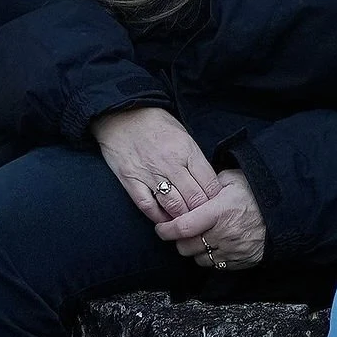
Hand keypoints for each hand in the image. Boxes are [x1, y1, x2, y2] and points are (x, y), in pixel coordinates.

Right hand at [92, 107, 219, 225]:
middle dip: (202, 213)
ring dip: (182, 218)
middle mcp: (170, 163)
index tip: (216, 206)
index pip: (210, 183)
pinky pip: (148, 206)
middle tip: (204, 219)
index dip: (216, 199)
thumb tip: (207, 184)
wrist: (120, 114)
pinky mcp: (131, 180)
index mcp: (187, 150)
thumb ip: (195, 159)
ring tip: (186, 222)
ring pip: (173, 206)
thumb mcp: (183, 135)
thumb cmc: (155, 124)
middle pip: (194, 198)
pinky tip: (164, 220)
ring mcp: (149, 173)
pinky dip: (158, 217)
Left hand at [160, 168, 267, 268]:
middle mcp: (224, 234)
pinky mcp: (242, 261)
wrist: (286, 212)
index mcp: (219, 211)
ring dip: (195, 250)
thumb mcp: (233, 179)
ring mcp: (233, 250)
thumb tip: (192, 190)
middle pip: (186, 247)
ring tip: (200, 238)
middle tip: (181, 232)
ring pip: (199, 259)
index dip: (166, 230)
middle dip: (179, 241)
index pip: (183, 227)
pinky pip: (216, 266)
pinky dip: (211, 258)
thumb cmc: (258, 193)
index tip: (161, 228)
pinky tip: (214, 246)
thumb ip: (209, 185)